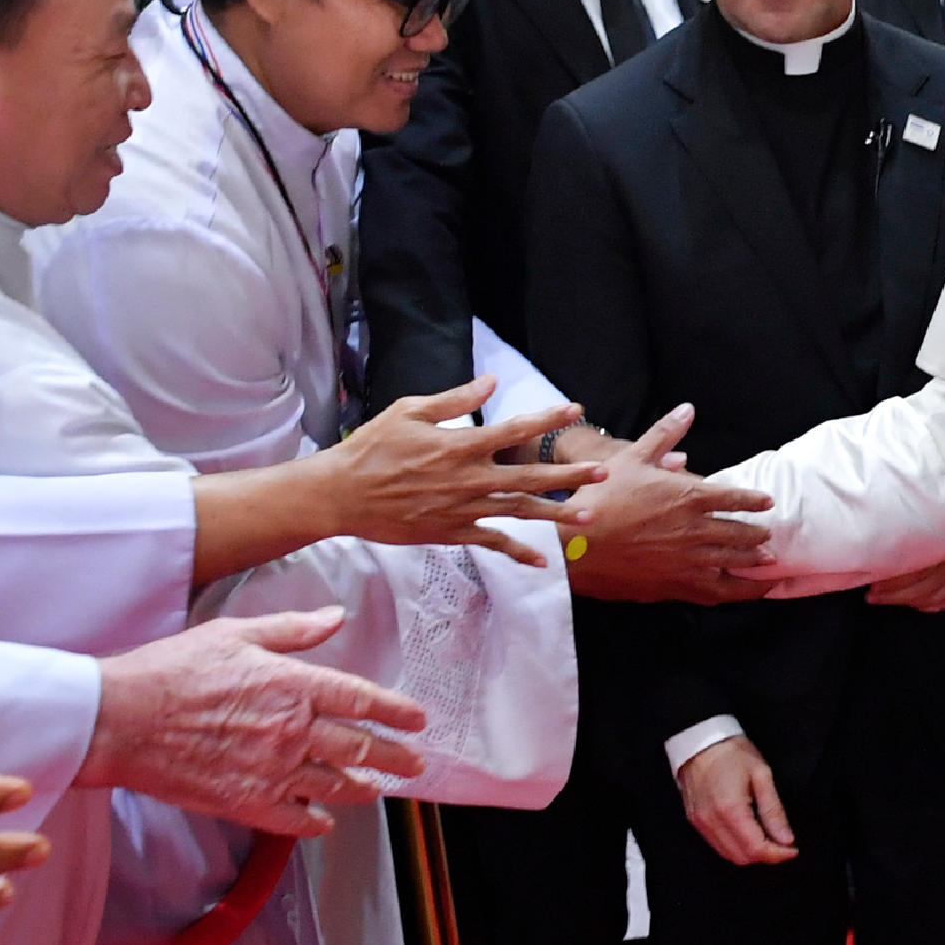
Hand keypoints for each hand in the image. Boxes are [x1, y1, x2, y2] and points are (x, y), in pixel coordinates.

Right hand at [79, 609, 427, 834]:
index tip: (417, 719)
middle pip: (361, 747)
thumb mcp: (234, 633)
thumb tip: (336, 616)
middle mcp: (292, 730)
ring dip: (363, 788)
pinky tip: (325, 820)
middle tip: (414, 762)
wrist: (122, 720)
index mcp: (293, 685)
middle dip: (395, 756)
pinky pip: (297, 820)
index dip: (397, 710)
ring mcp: (273, 770)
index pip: (363, 699)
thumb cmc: (173, 671)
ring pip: (336, 784)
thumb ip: (291, 630)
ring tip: (376, 789)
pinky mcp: (247, 802)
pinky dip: (317, 821)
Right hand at [320, 382, 597, 557]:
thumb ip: (454, 400)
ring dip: (555, 515)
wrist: (341, 494)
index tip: (575, 410)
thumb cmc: (371, 448)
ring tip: (589, 515)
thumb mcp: (410, 412)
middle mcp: (467, 479)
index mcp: (459, 445)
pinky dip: (518, 552)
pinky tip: (543, 561)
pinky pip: (492, 543)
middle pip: (528, 477)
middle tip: (603, 473)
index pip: (514, 430)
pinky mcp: (451, 533)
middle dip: (568, 475)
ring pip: (518, 512)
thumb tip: (490, 383)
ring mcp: (461, 509)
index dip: (547, 419)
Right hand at [557, 405, 774, 601]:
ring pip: (734, 565)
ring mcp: (688, 562)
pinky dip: (736, 592)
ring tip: (769, 562)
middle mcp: (695, 531)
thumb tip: (688, 409)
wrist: (576, 546)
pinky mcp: (675, 587)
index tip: (768, 502)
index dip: (754, 500)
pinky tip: (743, 591)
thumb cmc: (601, 497)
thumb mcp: (632, 457)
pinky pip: (715, 593)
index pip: (734, 498)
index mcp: (688, 497)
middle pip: (740, 535)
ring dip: (755, 563)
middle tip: (769, 535)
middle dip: (758, 535)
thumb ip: (664, 434)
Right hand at [679, 735, 796, 864]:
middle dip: (766, 856)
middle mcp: (711, 821)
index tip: (792, 849)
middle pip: (742, 857)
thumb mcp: (761, 775)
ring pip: (729, 855)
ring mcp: (700, 824)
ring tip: (768, 840)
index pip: (756, 848)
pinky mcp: (695, 822)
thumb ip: (773, 810)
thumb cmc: (731, 753)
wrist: (700, 742)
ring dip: (751, 854)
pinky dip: (736, 847)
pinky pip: (717, 846)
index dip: (777, 855)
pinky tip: (749, 835)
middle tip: (783, 845)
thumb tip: (786, 838)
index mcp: (730, 809)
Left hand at [866, 503, 944, 612]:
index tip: (870, 580)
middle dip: (892, 594)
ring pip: (932, 598)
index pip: (913, 570)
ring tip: (886, 598)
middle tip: (872, 594)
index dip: (890, 580)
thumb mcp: (936, 508)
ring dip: (906, 601)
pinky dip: (929, 605)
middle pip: (919, 588)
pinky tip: (915, 603)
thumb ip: (912, 523)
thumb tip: (882, 534)